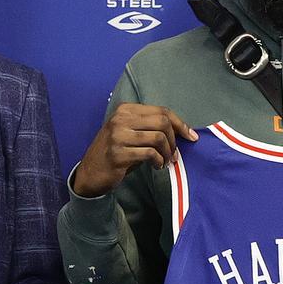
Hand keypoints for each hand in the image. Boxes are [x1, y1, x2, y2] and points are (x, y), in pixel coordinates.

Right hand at [72, 103, 197, 197]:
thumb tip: (181, 131)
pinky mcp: (118, 154)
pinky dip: (158, 161)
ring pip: (158, 138)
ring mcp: (118, 136)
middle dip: (174, 140)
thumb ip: (150, 127)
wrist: (91, 173)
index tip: (191, 136)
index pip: (161, 111)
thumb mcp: (129, 133)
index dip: (180, 124)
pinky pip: (149, 154)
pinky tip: (157, 166)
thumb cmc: (115, 153)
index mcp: (125, 110)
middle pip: (162, 122)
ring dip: (167, 152)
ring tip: (165, 161)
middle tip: (174, 153)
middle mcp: (120, 119)